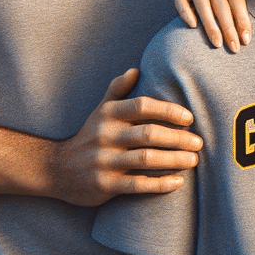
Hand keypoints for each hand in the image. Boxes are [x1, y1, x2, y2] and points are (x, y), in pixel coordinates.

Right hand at [47, 69, 203, 206]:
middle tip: (199, 142)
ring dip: (174, 160)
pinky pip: (138, 185)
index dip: (168, 110)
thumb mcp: (99, 112)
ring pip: (146, 159)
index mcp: (108, 115)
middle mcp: (105, 136)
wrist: (55, 169)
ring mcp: (104, 161)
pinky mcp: (104, 185)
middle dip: (178, 138)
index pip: (142, 106)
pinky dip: (160, 184)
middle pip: (148, 134)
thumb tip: (135, 69)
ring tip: (193, 160)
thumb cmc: (88, 137)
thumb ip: (117, 91)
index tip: (189, 118)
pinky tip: (178, 181)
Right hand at [174, 0, 254, 52]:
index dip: (242, 18)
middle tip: (234, 47)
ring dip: (210, 25)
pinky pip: (180, 1)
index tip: (246, 39)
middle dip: (228, 27)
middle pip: (219, 3)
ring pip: (202, 4)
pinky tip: (193, 27)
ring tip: (218, 43)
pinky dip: (186, 13)